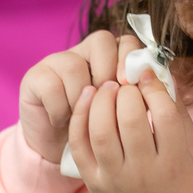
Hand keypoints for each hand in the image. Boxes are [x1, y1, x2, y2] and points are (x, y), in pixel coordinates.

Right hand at [18, 31, 143, 163]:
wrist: (58, 151)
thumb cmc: (96, 133)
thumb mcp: (122, 115)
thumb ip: (138, 97)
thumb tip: (157, 82)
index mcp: (109, 59)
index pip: (125, 41)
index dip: (130, 59)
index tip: (129, 85)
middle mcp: (83, 53)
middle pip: (101, 41)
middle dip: (107, 73)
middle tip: (107, 100)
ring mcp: (57, 62)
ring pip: (75, 65)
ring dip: (82, 98)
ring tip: (83, 118)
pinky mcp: (35, 77)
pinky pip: (52, 85)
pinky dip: (60, 109)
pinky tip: (62, 122)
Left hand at [67, 72, 192, 192]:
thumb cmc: (180, 178)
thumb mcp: (192, 148)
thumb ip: (178, 112)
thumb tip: (160, 73)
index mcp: (174, 162)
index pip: (164, 115)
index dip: (154, 88)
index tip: (147, 76)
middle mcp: (144, 173)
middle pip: (131, 120)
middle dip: (127, 92)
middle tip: (127, 84)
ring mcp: (116, 179)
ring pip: (101, 131)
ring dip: (102, 101)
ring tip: (107, 88)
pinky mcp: (94, 182)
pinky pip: (79, 145)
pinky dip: (79, 117)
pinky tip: (87, 97)